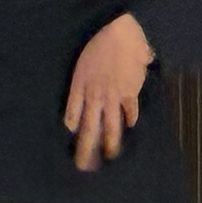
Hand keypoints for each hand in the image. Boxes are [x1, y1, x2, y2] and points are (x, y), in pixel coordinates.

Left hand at [63, 14, 154, 170]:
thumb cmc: (100, 43)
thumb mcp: (82, 63)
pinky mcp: (130, 93)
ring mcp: (113, 96)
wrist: (123, 35)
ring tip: (109, 157)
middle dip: (86, 149)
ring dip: (109, 144)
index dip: (73, 132)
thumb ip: (80, 85)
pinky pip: (129, 111)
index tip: (71, 143)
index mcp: (80, 86)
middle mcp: (95, 95)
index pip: (72, 116)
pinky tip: (130, 126)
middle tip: (84, 167)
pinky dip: (129, 120)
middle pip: (89, 128)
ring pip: (110, 127)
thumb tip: (78, 104)